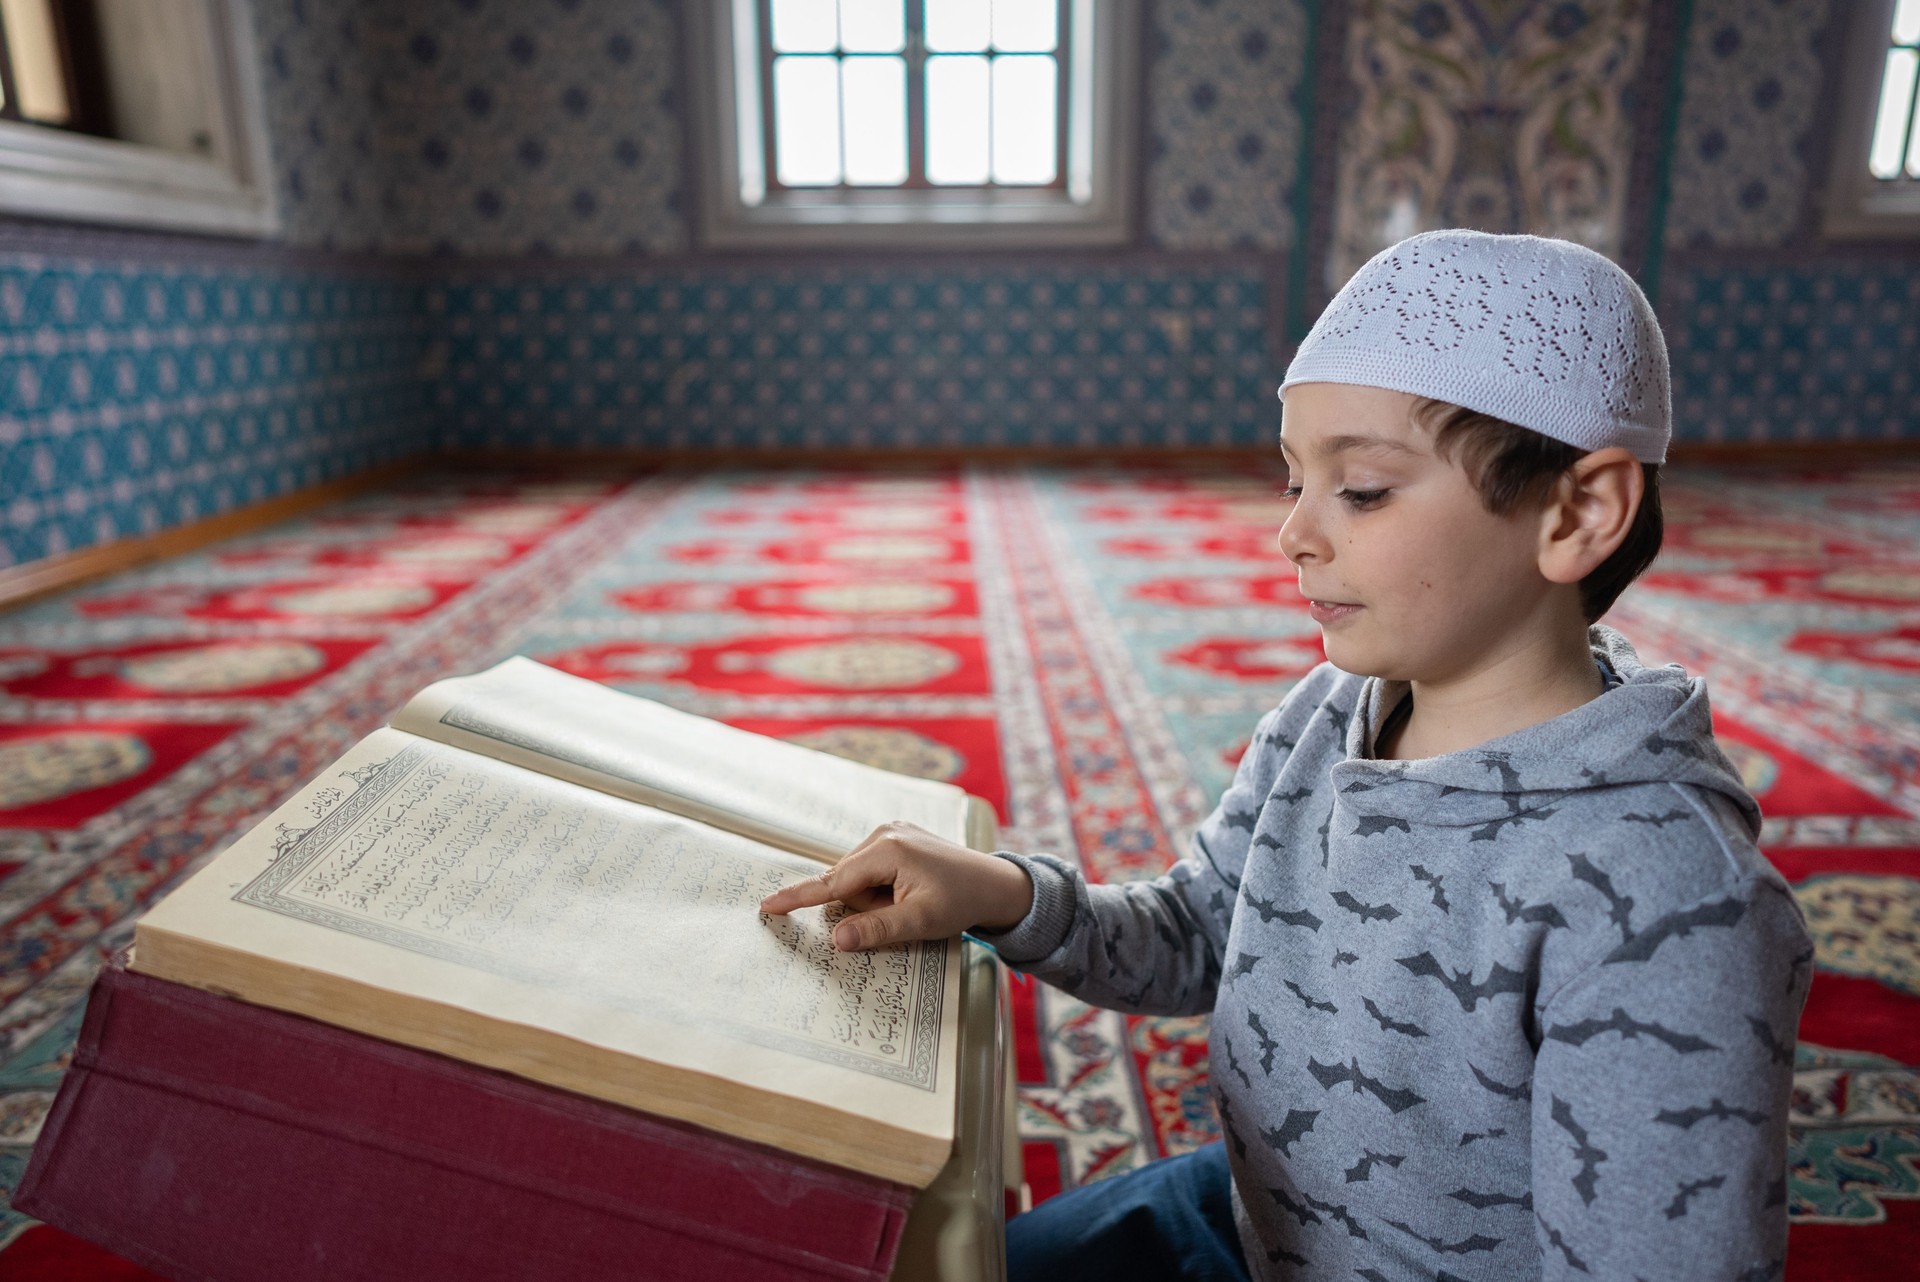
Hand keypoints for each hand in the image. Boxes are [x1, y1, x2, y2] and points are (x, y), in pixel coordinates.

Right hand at [759, 821, 1033, 951]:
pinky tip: (910, 889)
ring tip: (912, 900)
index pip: (831, 881)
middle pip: (846, 882)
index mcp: (886, 849)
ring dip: (875, 897)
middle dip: (865, 905)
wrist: (994, 885)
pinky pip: (871, 870)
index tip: (767, 905)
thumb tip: (836, 940)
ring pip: (857, 878)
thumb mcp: (920, 922)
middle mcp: (883, 832)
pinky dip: (882, 887)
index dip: (798, 897)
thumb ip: (876, 930)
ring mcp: (890, 831)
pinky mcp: (896, 836)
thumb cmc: (961, 902)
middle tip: (904, 911)